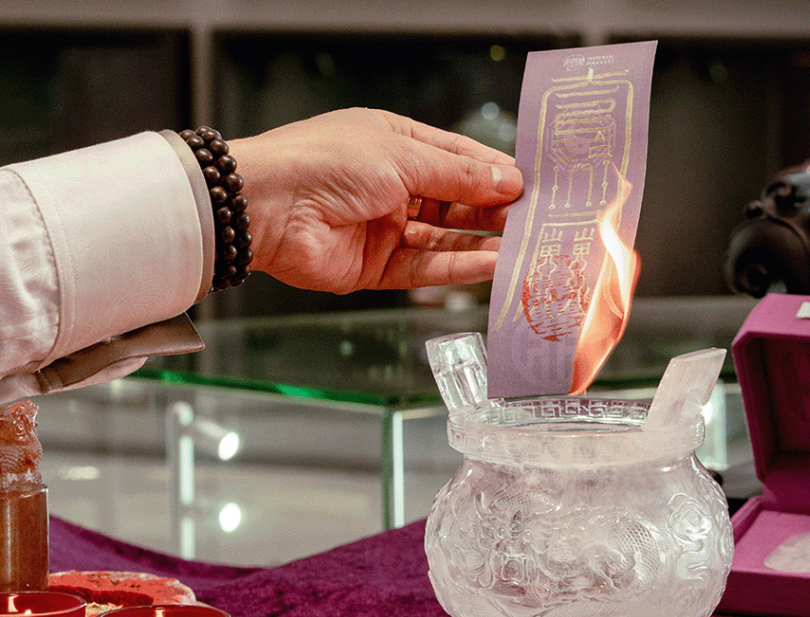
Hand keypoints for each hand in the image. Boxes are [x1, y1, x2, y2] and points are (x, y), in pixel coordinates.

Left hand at [229, 108, 523, 294]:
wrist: (268, 208)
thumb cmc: (323, 163)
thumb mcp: (402, 156)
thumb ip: (458, 175)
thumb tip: (506, 180)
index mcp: (394, 144)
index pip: (456, 158)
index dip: (493, 171)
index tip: (529, 185)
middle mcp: (391, 186)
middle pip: (454, 202)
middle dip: (492, 211)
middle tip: (531, 221)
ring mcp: (385, 229)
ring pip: (444, 240)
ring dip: (481, 244)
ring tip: (519, 247)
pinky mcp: (377, 268)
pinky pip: (425, 269)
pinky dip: (456, 269)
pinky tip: (488, 264)